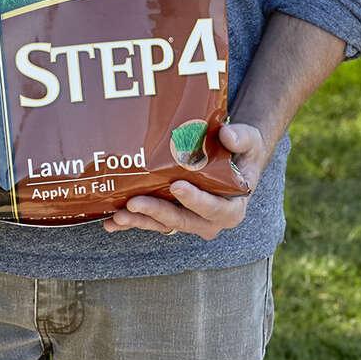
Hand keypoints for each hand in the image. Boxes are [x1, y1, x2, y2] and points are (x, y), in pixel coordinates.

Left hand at [103, 122, 268, 239]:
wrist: (233, 160)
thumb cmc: (242, 151)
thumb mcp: (250, 141)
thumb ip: (242, 138)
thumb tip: (227, 134)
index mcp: (231, 208)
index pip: (214, 208)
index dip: (196, 200)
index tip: (177, 186)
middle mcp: (209, 221)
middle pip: (181, 220)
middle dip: (157, 212)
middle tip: (134, 203)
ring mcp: (188, 221)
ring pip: (162, 225)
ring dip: (139, 221)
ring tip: (117, 215)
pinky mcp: (171, 217)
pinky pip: (150, 222)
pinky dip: (131, 222)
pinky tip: (111, 221)